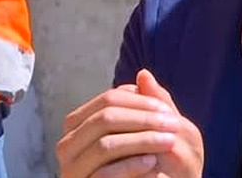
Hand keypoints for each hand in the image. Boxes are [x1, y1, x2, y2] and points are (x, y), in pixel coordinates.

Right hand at [56, 69, 203, 177]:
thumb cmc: (139, 165)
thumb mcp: (144, 133)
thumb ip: (144, 107)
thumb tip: (144, 74)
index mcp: (78, 124)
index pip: (107, 100)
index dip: (139, 101)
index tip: (167, 110)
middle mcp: (68, 144)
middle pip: (105, 118)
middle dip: (143, 119)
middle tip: (174, 124)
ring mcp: (72, 168)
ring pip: (105, 145)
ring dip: (142, 141)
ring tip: (169, 142)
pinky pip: (105, 174)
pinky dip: (131, 166)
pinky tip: (152, 162)